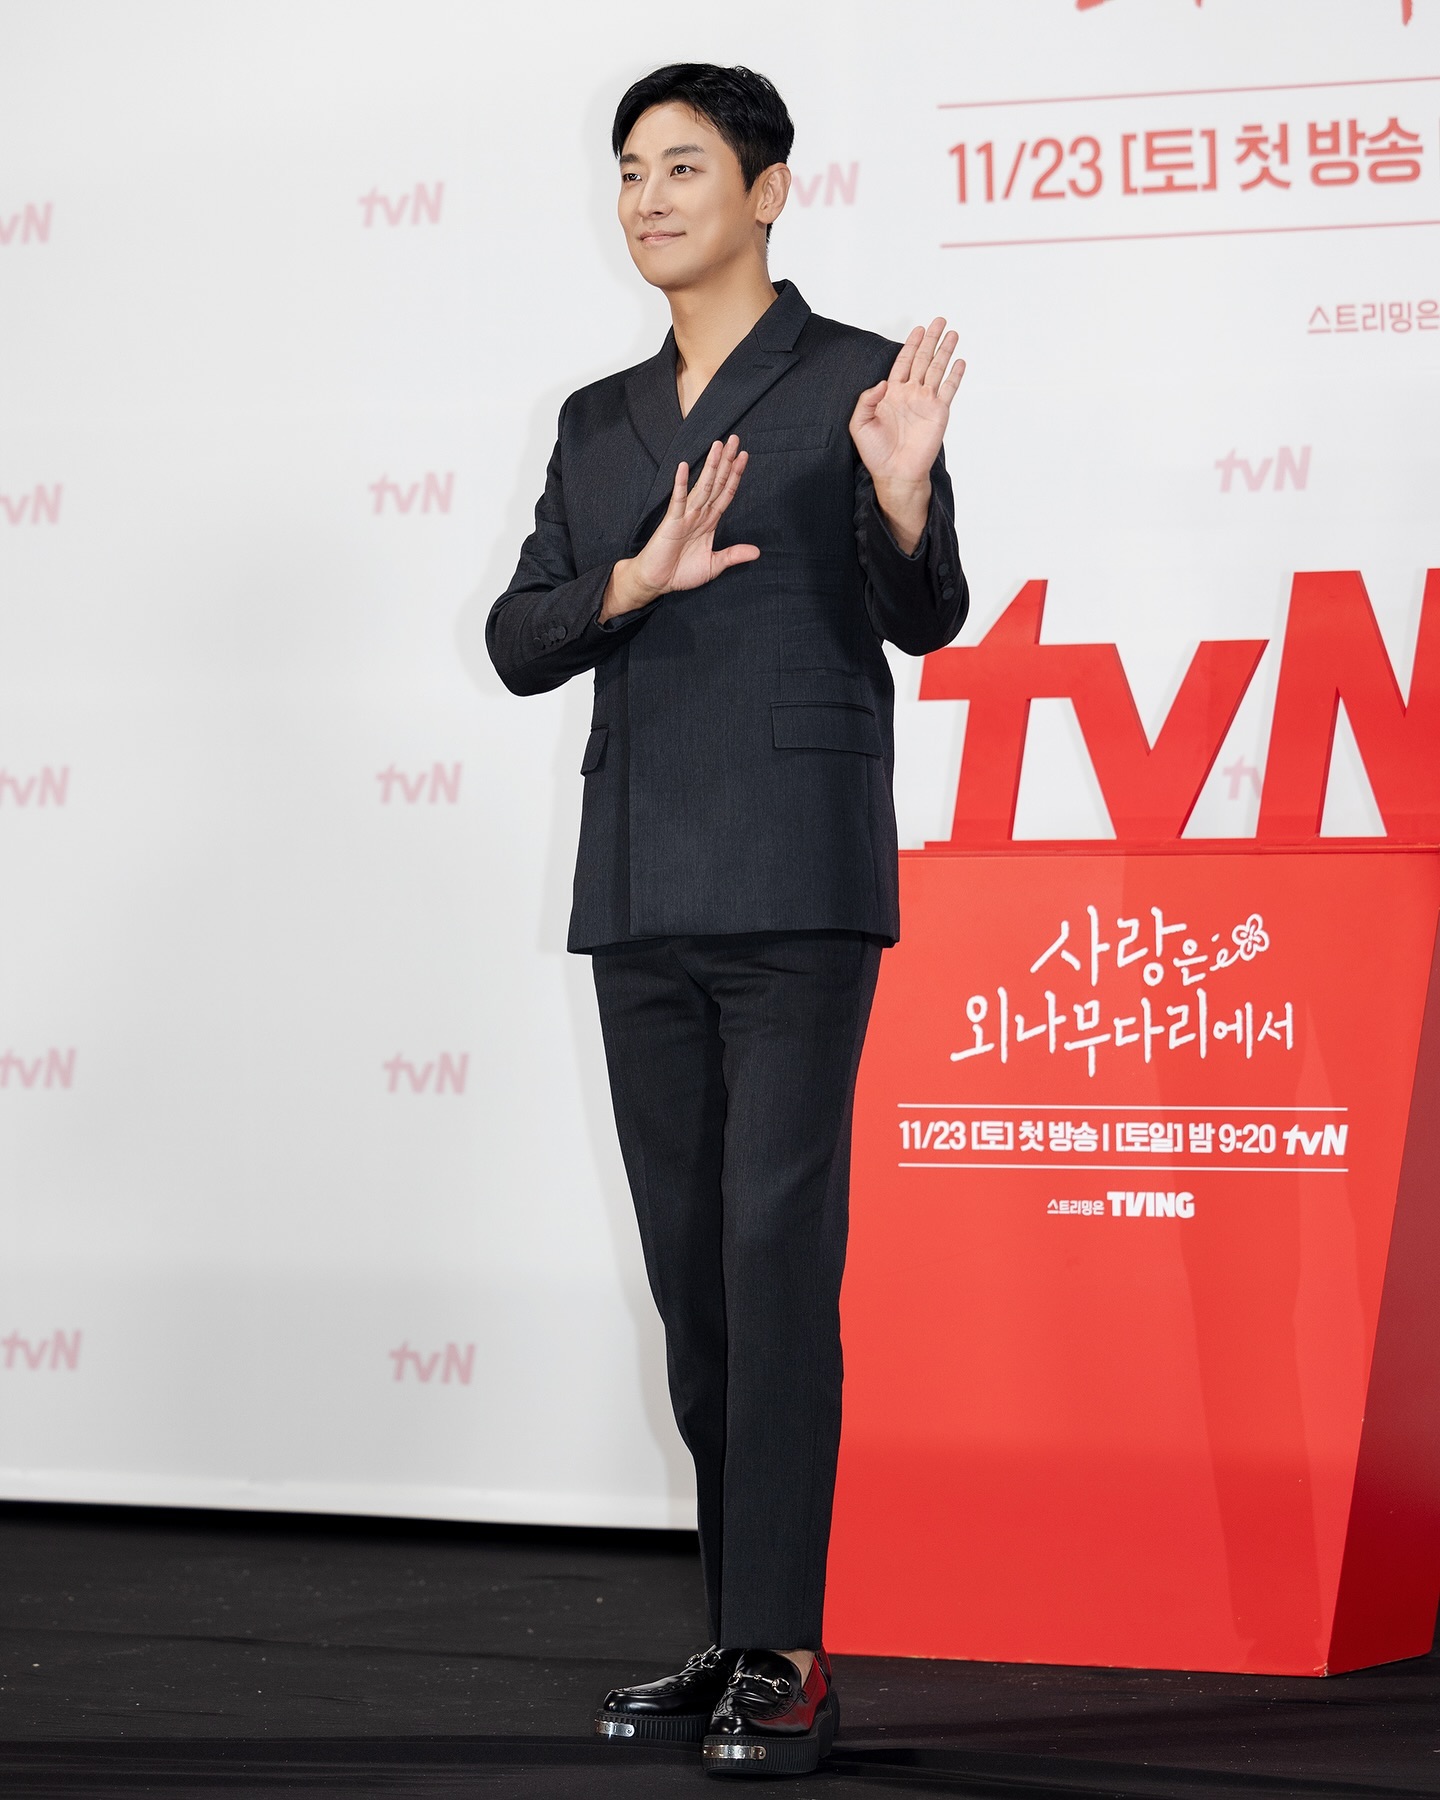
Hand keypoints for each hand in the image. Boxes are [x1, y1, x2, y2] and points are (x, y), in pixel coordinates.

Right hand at [600, 435, 758, 621]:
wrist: (657, 582)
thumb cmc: (681, 572)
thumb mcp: (713, 565)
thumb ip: (733, 556)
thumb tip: (757, 552)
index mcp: (709, 522)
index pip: (726, 493)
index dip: (736, 475)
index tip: (744, 456)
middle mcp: (698, 514)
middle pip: (717, 483)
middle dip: (726, 462)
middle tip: (735, 439)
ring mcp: (684, 516)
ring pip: (702, 487)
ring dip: (711, 466)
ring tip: (718, 445)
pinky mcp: (671, 522)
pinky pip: (678, 500)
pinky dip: (681, 484)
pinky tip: (684, 467)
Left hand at [849, 318, 964, 552]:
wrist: (894, 473)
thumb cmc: (876, 453)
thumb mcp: (859, 424)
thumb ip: (866, 400)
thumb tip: (883, 382)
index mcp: (892, 394)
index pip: (903, 362)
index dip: (910, 345)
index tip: (918, 329)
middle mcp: (911, 394)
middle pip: (923, 359)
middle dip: (931, 340)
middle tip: (939, 321)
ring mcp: (926, 402)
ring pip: (937, 369)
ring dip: (945, 351)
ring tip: (953, 333)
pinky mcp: (939, 412)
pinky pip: (949, 389)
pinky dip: (955, 375)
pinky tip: (959, 361)